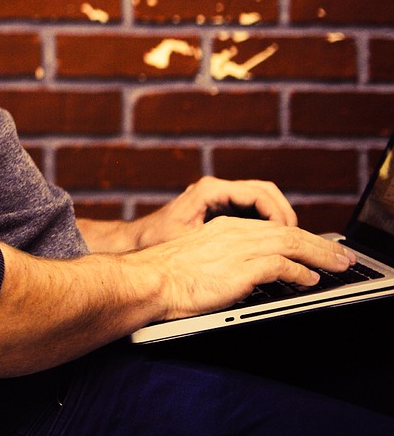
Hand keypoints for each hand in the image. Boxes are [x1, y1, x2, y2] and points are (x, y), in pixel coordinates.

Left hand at [129, 176, 296, 249]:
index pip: (259, 194)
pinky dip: (267, 223)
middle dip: (285, 214)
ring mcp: (219, 197)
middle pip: (266, 192)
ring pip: (262, 200)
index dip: (279, 215)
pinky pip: (253, 211)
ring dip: (278, 219)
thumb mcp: (190, 242)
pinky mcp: (221, 209)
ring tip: (290, 243)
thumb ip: (220, 241)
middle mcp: (216, 189)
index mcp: (210, 191)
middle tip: (297, 240)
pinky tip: (274, 244)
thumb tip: (255, 245)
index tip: (289, 235)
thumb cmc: (157, 242)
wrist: (137, 241)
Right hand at [130, 215, 352, 321]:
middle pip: (287, 232)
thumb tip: (249, 275)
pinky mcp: (237, 270)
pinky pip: (278, 266)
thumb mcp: (198, 258)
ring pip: (289, 244)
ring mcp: (236, 250)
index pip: (272, 228)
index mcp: (222, 228)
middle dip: (320, 244)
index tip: (318, 248)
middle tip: (343, 257)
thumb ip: (225, 259)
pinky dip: (298, 271)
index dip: (300, 237)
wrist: (145, 281)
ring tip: (338, 266)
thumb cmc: (163, 277)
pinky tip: (309, 279)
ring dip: (319, 255)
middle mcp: (233, 233)